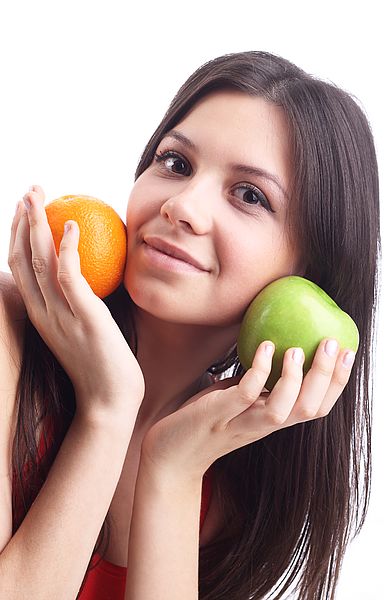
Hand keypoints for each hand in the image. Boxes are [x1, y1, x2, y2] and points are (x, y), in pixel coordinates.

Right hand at [8, 186, 144, 419]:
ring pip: (39, 261)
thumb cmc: (102, 365)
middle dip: (22, 221)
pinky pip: (70, 276)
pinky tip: (72, 225)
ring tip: (39, 196)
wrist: (109, 401)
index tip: (24, 211)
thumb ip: (79, 304)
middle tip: (30, 191)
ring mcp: (60, 314)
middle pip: (21, 258)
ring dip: (36, 225)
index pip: (19, 268)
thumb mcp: (83, 328)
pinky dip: (67, 248)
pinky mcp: (84, 316)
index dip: (17, 236)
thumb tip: (91, 279)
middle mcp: (42, 312)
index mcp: (40, 314)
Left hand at [141, 339, 355, 479]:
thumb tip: (274, 342)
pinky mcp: (217, 416)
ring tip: (297, 349)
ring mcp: (240, 423)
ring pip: (282, 410)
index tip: (348, 352)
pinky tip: (264, 347)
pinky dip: (259, 371)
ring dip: (294, 379)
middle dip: (327, 377)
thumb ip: (257, 381)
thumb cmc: (204, 420)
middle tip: (333, 343)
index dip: (337, 383)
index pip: (317, 408)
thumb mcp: (237, 398)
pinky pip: (245, 395)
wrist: (168, 456)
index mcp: (272, 420)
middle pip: (308, 410)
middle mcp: (262, 426)